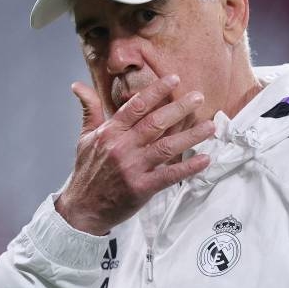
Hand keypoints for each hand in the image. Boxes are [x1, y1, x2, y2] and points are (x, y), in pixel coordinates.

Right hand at [54, 75, 213, 234]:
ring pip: (166, 147)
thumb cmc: (87, 172)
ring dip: (190, 136)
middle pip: (155, 123)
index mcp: (110, 132)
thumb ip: (89, 110)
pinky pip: (169, 175)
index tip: (173, 79)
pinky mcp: (141, 188)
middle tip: (198, 97)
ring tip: (210, 126)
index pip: (135, 106)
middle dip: (179, 108)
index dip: (155, 91)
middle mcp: (121, 147)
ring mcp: (132, 168)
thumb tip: (78, 86)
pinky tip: (204, 159)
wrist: (82, 208)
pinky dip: (188, 168)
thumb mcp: (84, 137)